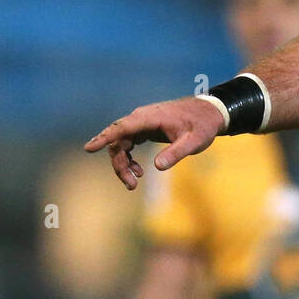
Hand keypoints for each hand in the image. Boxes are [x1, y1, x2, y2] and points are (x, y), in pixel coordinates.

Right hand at [84, 97, 224, 188]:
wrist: (209, 113)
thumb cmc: (202, 125)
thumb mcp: (194, 141)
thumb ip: (176, 153)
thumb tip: (157, 167)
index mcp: (150, 117)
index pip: (122, 127)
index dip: (104, 138)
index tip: (89, 148)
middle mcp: (141, 118)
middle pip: (118, 141)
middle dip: (119, 164)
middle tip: (131, 185)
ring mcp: (141, 123)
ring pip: (121, 144)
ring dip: (123, 164)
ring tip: (133, 183)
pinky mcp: (144, 129)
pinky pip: (128, 144)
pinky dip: (129, 159)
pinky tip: (139, 172)